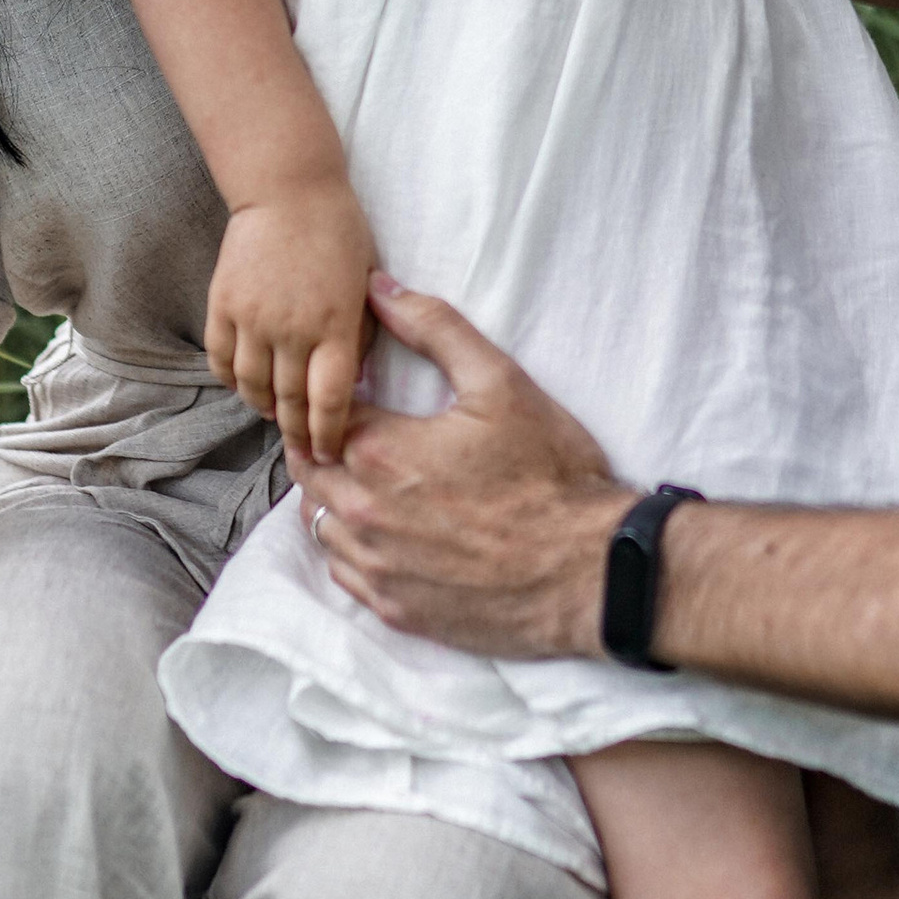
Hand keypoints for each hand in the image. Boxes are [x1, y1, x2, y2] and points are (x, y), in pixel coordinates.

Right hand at [207, 180, 376, 456]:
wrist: (288, 189)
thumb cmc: (339, 233)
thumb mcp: (367, 283)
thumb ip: (362, 334)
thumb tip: (354, 381)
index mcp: (335, 325)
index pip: (329, 400)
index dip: (328, 435)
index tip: (328, 453)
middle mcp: (292, 328)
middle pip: (289, 401)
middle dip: (297, 433)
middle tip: (302, 450)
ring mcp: (252, 318)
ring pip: (252, 387)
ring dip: (263, 408)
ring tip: (274, 415)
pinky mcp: (222, 305)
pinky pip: (221, 359)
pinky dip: (232, 380)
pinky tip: (245, 384)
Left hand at [287, 275, 627, 656]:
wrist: (589, 569)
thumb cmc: (550, 474)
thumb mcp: (500, 383)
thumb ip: (435, 328)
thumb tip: (380, 288)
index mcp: (380, 452)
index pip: (319, 416)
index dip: (330, 399)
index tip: (353, 393)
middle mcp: (363, 513)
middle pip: (309, 471)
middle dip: (321, 445)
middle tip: (352, 432)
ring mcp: (377, 567)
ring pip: (319, 525)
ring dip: (331, 498)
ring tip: (366, 480)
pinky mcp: (396, 609)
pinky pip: (344, 575)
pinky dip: (349, 549)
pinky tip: (380, 532)